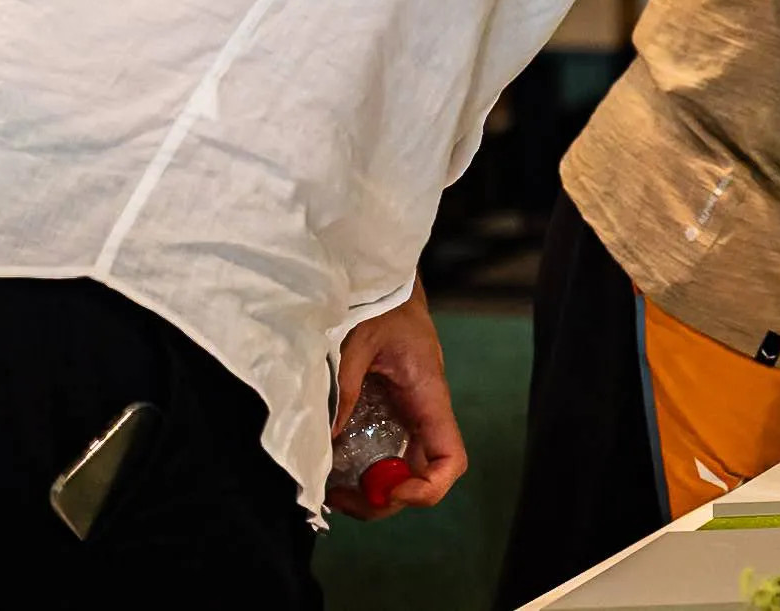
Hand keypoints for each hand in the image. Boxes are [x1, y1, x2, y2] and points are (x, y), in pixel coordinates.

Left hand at [330, 282, 467, 520]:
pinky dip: (360, 470)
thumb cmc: (379, 303)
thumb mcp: (357, 341)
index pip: (450, 459)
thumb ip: (344, 387)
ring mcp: (405, 415)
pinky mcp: (387, 411)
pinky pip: (383, 454)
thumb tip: (328, 440)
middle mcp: (422, 413)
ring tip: (329, 489)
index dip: (427, 488)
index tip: (388, 488)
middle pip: (422, 477)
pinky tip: (331, 465)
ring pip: (402, 471)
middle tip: (338, 498)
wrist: (383, 281)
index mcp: (427, 396)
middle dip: (384, 499)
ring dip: (370, 490)